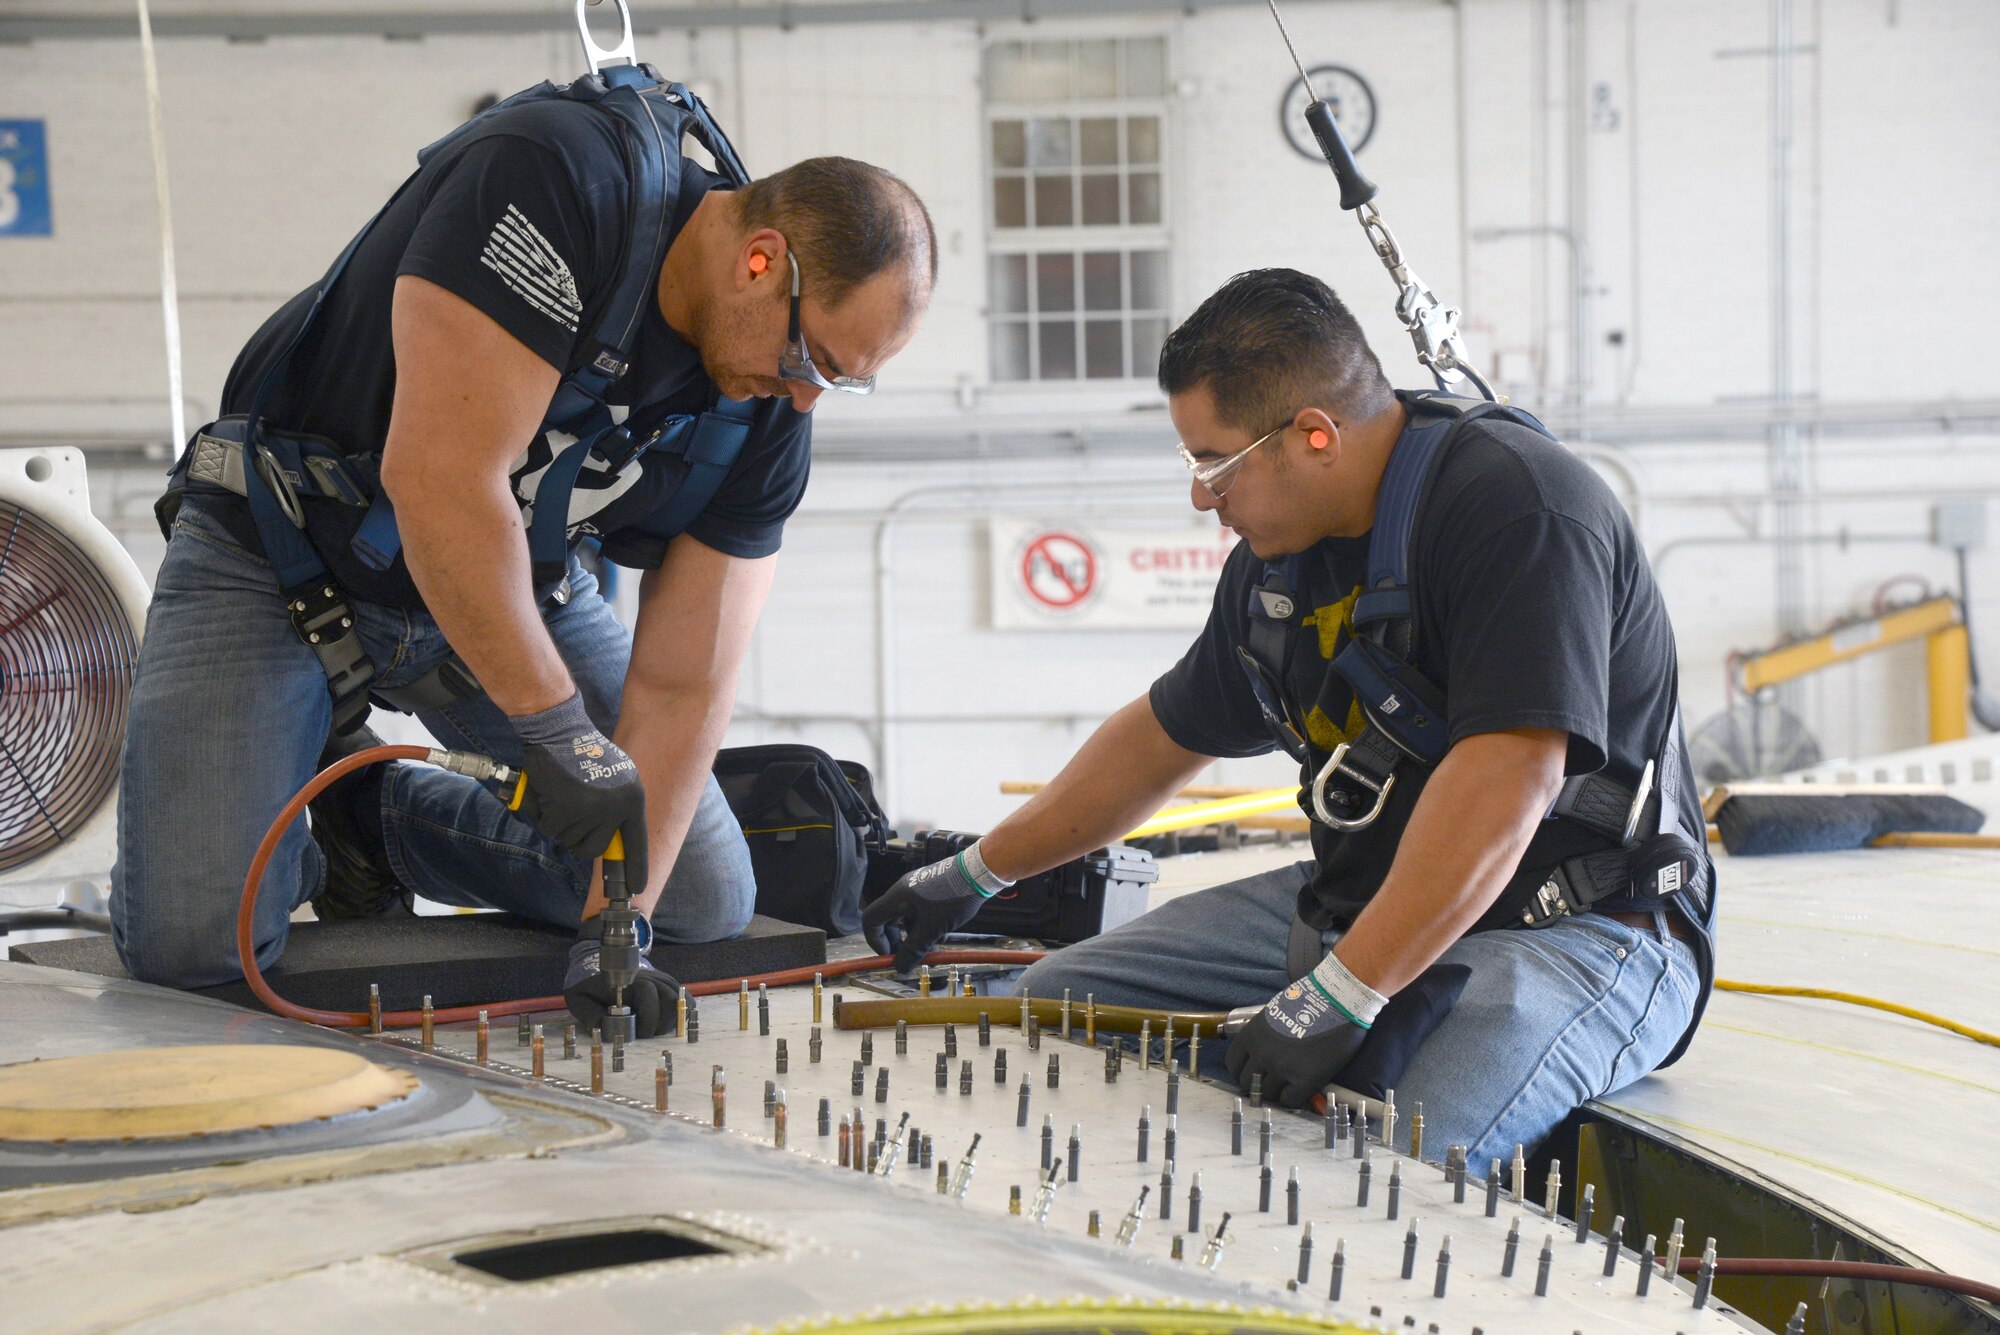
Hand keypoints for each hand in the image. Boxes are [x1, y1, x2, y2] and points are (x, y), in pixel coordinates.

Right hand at [508, 692, 648, 888]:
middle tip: (571, 814)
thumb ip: (616, 808)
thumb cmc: (583, 753)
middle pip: (593, 849)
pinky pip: (550, 829)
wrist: (560, 731)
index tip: (637, 888)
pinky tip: (548, 792)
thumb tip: (609, 841)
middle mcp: (617, 808)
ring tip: (561, 793)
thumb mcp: (614, 778)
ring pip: (568, 839)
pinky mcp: (567, 809)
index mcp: (633, 800)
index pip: (637, 842)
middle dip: (577, 838)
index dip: (636, 867)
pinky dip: (543, 815)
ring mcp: (593, 810)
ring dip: (558, 821)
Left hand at [564, 917, 680, 1039]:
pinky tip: (670, 1021)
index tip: (640, 1033)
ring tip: (656, 1029)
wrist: (603, 972)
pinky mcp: (667, 984)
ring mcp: (660, 979)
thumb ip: (588, 1014)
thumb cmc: (590, 988)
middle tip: (648, 1033)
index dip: (648, 1017)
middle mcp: (649, 977)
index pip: (649, 993)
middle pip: (670, 997)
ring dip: (672, 1018)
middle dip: (662, 1022)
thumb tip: (602, 1028)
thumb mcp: (579, 999)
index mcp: (627, 981)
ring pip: (679, 998)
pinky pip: (684, 997)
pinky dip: (682, 1010)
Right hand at [861, 842, 1007, 973]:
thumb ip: (914, 949)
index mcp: (896, 897)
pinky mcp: (929, 889)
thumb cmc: (952, 898)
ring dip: (912, 935)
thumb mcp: (932, 929)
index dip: (875, 941)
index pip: (870, 920)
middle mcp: (902, 890)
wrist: (977, 873)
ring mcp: (916, 888)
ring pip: (905, 917)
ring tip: (929, 946)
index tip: (889, 955)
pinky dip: (923, 925)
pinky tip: (939, 933)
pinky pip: (918, 911)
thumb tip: (900, 968)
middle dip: (895, 940)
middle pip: (887, 920)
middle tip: (908, 955)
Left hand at [1224, 951, 1385, 1108]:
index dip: (1243, 1072)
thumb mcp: (1273, 1014)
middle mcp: (1262, 1053)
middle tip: (1272, 1083)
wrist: (1338, 1000)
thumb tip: (1259, 1055)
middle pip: (1248, 1084)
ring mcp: (1282, 1067)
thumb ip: (1262, 1036)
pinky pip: (1290, 1101)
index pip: (1233, 1064)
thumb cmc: (1309, 1001)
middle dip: (1258, 1085)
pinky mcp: (1304, 1079)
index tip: (1253, 1075)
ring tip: (1289, 1085)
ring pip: (1268, 1095)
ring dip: (1277, 1092)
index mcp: (1251, 1035)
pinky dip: (1293, 1098)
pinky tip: (1301, 1088)